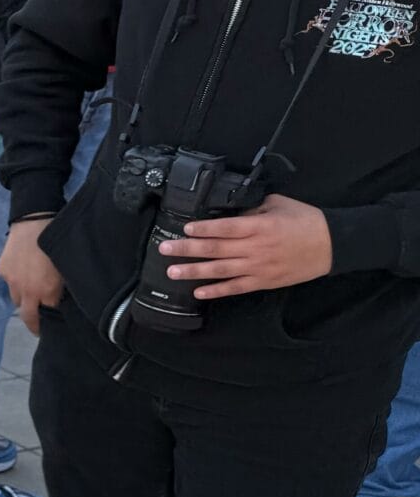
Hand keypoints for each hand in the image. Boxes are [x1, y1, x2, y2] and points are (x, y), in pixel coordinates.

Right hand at [0, 216, 62, 332]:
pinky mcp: (2, 269)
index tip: (53, 322)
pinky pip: (9, 282)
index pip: (48, 314)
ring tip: (31, 288)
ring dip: (24, 297)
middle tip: (38, 326)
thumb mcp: (66, 268)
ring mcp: (12, 281)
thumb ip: (62, 288)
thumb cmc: (56, 244)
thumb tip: (60, 298)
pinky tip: (22, 269)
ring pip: (16, 298)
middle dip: (33, 323)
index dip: (52, 317)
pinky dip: (16, 280)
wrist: (35, 222)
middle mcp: (26, 291)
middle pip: (27, 316)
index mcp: (46, 292)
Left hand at [156, 194, 332, 298]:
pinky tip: (198, 292)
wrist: (333, 244)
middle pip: (216, 249)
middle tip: (164, 249)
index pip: (225, 228)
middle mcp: (256, 248)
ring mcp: (259, 267)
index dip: (203, 229)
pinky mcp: (264, 281)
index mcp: (260, 226)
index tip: (185, 228)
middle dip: (187, 249)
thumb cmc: (306, 221)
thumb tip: (229, 211)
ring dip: (194, 271)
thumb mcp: (279, 204)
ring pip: (221, 270)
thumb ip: (252, 208)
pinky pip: (236, 288)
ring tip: (172, 271)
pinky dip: (216, 291)